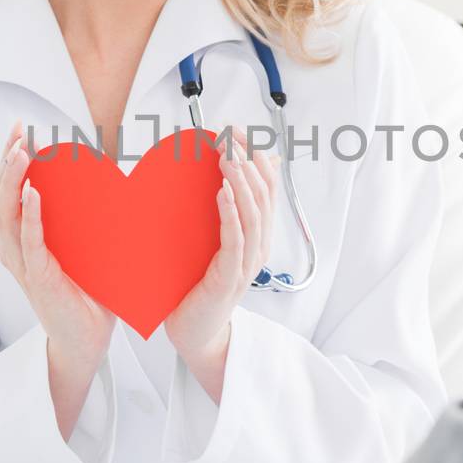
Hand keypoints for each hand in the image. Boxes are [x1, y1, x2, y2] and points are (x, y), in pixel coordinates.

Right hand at [0, 122, 114, 436]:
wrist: (87, 342)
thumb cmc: (88, 295)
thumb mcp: (86, 249)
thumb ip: (89, 219)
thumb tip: (114, 182)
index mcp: (24, 240)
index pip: (10, 191)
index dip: (11, 160)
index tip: (21, 131)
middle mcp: (16, 249)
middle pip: (0, 196)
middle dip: (7, 161)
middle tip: (18, 132)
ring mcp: (23, 264)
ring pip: (6, 215)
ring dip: (13, 180)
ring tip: (21, 153)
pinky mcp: (38, 279)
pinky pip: (30, 243)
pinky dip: (30, 216)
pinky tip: (34, 193)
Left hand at [162, 128, 277, 400]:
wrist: (195, 331)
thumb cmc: (200, 285)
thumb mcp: (212, 240)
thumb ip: (221, 210)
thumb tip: (224, 174)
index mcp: (258, 235)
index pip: (267, 186)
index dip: (255, 156)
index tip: (235, 131)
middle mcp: (258, 247)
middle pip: (262, 194)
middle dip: (247, 161)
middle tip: (229, 138)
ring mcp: (247, 264)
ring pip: (253, 214)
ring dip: (240, 182)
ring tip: (227, 158)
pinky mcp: (230, 279)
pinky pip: (235, 241)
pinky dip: (231, 214)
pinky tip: (221, 193)